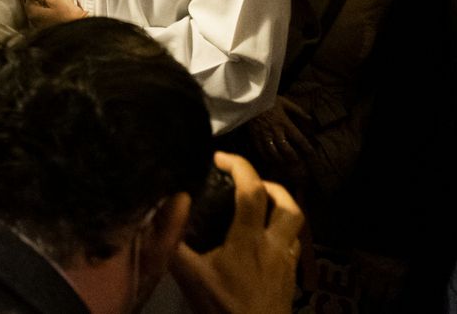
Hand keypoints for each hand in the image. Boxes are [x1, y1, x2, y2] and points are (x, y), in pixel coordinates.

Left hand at [16, 0, 87, 27]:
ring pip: (39, 5)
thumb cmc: (69, 15)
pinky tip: (56, 2)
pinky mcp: (48, 26)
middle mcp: (34, 20)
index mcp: (33, 12)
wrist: (81, 28)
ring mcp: (40, 24)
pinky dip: (49, 5)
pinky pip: (44, 12)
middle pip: (34, 0)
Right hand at [172, 152, 303, 313]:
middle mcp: (274, 246)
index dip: (238, 165)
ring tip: (257, 205)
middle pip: (288, 203)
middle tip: (246, 181)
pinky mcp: (291, 278)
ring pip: (296, 225)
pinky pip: (293, 244)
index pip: (251, 191)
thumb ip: (174, 243)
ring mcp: (286, 263)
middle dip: (269, 184)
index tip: (219, 158)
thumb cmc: (224, 308)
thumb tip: (160, 210)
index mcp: (249, 240)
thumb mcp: (191, 278)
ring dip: (279, 207)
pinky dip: (280, 232)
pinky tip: (263, 241)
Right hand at [246, 99, 314, 181]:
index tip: (312, 154)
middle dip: (293, 157)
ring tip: (284, 164)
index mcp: (285, 123)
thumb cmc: (268, 100)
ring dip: (280, 159)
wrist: (249, 98)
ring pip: (273, 152)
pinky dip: (266, 157)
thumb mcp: (285, 102)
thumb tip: (311, 119)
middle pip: (286, 149)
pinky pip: (260, 150)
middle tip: (297, 162)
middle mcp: (275, 131)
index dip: (307, 148)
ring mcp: (264, 135)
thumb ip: (298, 111)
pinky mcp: (255, 136)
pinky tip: (270, 160)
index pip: (299, 139)